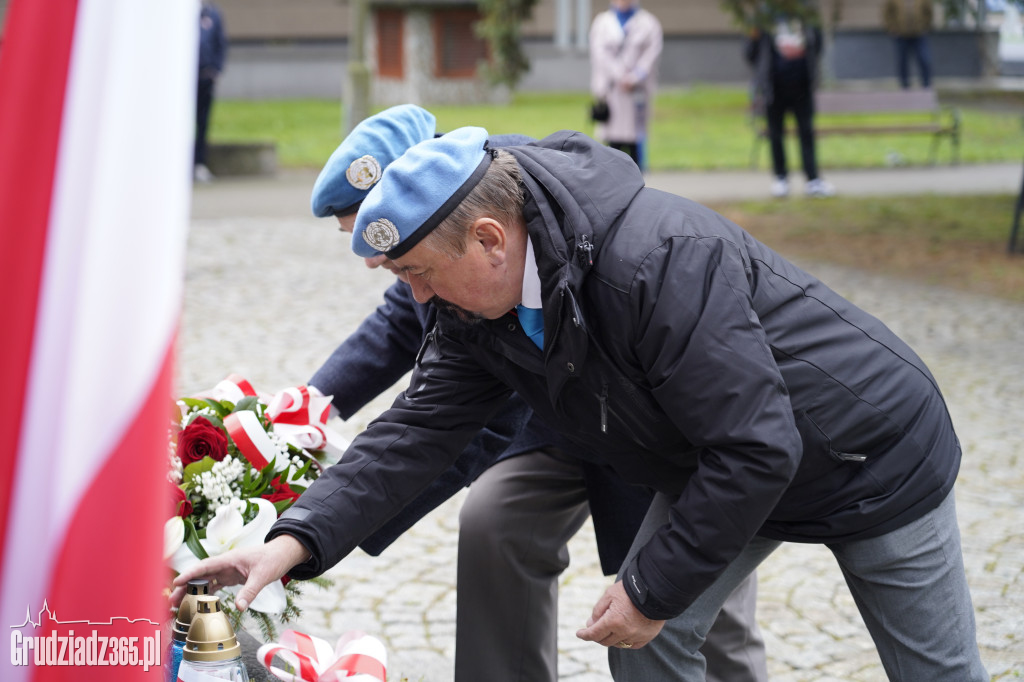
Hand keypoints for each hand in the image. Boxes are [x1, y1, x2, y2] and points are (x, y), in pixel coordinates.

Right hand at [170, 535, 310, 610]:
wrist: (281, 555)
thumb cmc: (272, 559)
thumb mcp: (263, 575)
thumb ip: (250, 591)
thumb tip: (239, 608)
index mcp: (229, 559)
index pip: (205, 566)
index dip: (190, 573)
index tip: (176, 582)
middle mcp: (225, 564)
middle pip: (200, 575)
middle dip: (185, 586)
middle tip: (172, 600)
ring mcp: (227, 571)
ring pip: (205, 581)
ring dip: (193, 592)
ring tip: (180, 605)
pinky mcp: (231, 577)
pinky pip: (214, 585)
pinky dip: (205, 594)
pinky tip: (197, 604)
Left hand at [576, 580, 665, 648]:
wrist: (656, 590)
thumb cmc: (630, 590)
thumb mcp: (609, 595)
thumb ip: (598, 610)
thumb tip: (591, 624)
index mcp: (613, 621)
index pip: (594, 633)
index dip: (584, 635)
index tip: (579, 634)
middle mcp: (624, 632)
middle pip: (605, 641)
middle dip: (597, 636)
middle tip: (594, 629)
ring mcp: (636, 636)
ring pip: (617, 644)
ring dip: (610, 639)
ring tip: (608, 630)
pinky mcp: (646, 637)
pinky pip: (631, 645)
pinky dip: (624, 641)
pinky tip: (622, 634)